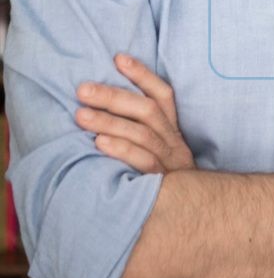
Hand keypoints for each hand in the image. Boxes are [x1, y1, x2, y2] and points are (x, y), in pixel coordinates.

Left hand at [75, 54, 195, 174]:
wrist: (190, 220)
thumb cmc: (163, 182)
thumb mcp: (158, 154)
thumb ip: (141, 132)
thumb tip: (104, 107)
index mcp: (174, 131)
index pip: (163, 95)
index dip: (143, 75)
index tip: (118, 58)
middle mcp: (174, 142)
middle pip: (148, 111)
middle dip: (114, 96)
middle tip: (83, 89)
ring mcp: (170, 163)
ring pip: (142, 134)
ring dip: (110, 121)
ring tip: (81, 114)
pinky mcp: (163, 184)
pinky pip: (142, 162)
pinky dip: (121, 150)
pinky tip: (99, 143)